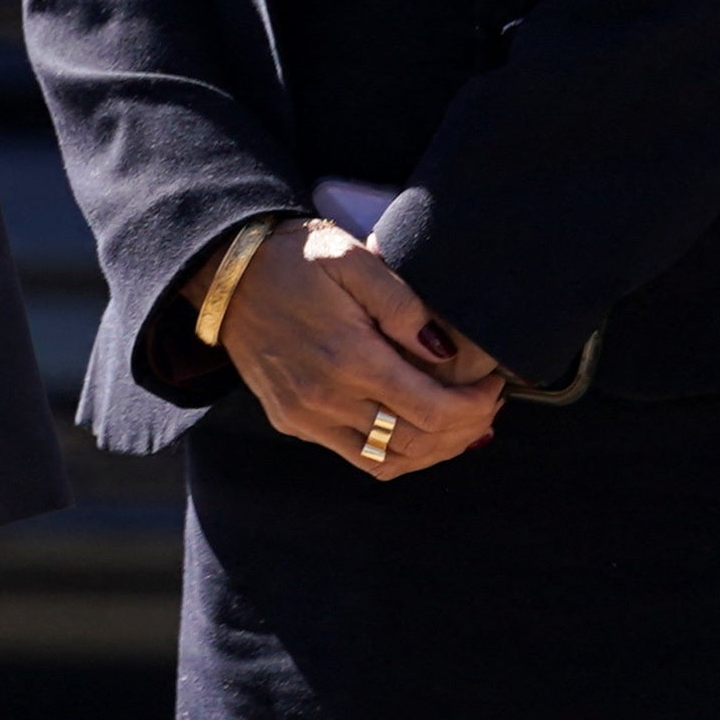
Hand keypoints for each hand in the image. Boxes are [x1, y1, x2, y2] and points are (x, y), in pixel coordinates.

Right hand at [211, 220, 502, 478]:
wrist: (226, 273)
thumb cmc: (295, 259)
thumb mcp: (355, 261)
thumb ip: (405, 306)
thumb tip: (445, 352)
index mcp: (349, 358)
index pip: (433, 412)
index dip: (475, 408)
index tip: (493, 387)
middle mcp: (326, 399)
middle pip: (416, 444)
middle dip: (463, 431)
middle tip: (485, 406)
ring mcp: (306, 417)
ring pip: (387, 461)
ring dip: (431, 451)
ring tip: (458, 424)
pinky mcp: (292, 422)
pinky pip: (355, 456)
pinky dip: (394, 451)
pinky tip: (413, 427)